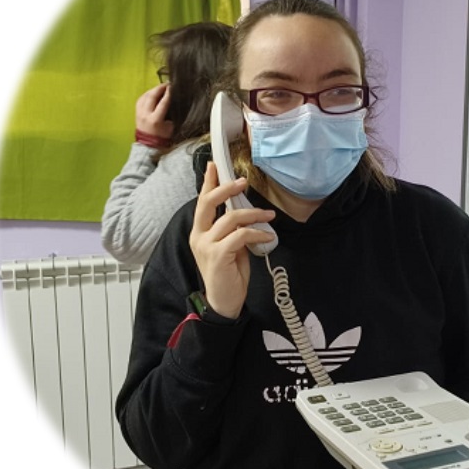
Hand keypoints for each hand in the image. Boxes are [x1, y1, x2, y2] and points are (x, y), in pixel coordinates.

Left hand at [135, 83, 173, 139]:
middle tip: (167, 84)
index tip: (173, 86)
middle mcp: (146, 114)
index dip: (168, 93)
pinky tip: (152, 93)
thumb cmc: (162, 137)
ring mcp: (139, 113)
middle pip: (152, 96)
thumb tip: (175, 103)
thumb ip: (172, 115)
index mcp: (156, 119)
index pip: (163, 102)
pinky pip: (141, 99)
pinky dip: (147, 94)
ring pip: (145, 96)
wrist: (148, 145)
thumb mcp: (171, 128)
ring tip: (160, 87)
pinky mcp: (136, 112)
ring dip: (153, 90)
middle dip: (160, 88)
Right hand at [189, 162, 275, 318]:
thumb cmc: (229, 275)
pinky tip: (268, 237)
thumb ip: (234, 230)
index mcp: (200, 232)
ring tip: (269, 216)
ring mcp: (206, 246)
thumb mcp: (232, 247)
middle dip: (226, 188)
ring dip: (254, 214)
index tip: (214, 165)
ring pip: (230, 218)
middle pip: (208, 203)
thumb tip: (247, 214)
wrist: (224, 303)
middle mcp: (198, 236)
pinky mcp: (217, 256)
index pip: (202, 202)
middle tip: (243, 181)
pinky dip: (257, 233)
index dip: (208, 183)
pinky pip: (240, 236)